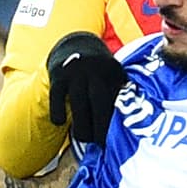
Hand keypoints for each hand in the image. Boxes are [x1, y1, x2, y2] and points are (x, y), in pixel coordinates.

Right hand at [46, 31, 127, 146]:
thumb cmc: (99, 71)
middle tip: (100, 144)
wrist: (76, 43)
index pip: (117, 99)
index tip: (117, 140)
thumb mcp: (114, 75)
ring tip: (83, 139)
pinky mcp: (58, 74)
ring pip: (79, 103)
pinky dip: (58, 111)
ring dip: (81, 125)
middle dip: (100, 127)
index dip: (116, 122)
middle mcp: (96, 69)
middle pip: (100, 102)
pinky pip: (57, 97)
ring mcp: (76, 71)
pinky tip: (60, 122)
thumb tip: (129, 128)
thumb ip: (120, 94)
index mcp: (114, 71)